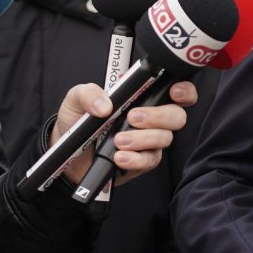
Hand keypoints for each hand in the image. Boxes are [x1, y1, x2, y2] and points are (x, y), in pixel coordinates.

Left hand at [48, 81, 196, 186]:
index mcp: (143, 97)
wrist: (68, 155)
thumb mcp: (76, 99)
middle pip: (177, 116)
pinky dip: (135, 158)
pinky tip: (119, 156)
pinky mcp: (142, 162)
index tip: (174, 92)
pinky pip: (150, 160)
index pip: (177, 92)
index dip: (184, 91)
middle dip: (159, 116)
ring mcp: (149, 142)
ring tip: (118, 140)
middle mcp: (152, 119)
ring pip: (165, 139)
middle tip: (133, 117)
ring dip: (142, 139)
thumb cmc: (78, 122)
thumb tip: (105, 105)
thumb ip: (89, 93)